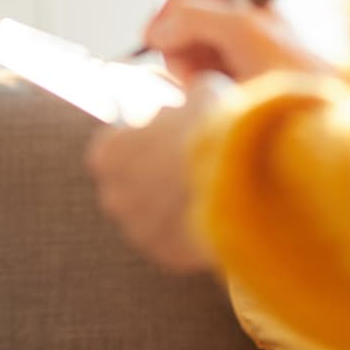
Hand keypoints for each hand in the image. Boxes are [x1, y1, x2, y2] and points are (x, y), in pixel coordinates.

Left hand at [86, 75, 227, 272]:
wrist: (243, 181)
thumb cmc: (215, 129)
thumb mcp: (202, 94)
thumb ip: (189, 99)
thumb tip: (194, 98)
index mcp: (107, 153)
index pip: (117, 144)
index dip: (145, 138)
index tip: (167, 135)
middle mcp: (112, 195)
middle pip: (131, 183)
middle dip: (155, 174)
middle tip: (188, 164)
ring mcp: (137, 230)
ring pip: (151, 215)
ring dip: (171, 205)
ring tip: (207, 192)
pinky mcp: (164, 256)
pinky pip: (175, 241)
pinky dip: (190, 231)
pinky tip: (215, 216)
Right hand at [142, 0, 330, 84]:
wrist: (312, 119)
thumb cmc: (287, 70)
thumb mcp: (240, 29)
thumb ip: (192, 18)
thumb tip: (153, 35)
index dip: (167, 13)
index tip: (154, 42)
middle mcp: (234, 18)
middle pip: (177, 19)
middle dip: (177, 45)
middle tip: (191, 71)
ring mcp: (227, 49)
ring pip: (179, 49)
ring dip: (184, 68)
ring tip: (208, 86)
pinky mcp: (223, 78)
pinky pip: (187, 73)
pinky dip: (190, 84)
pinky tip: (211, 94)